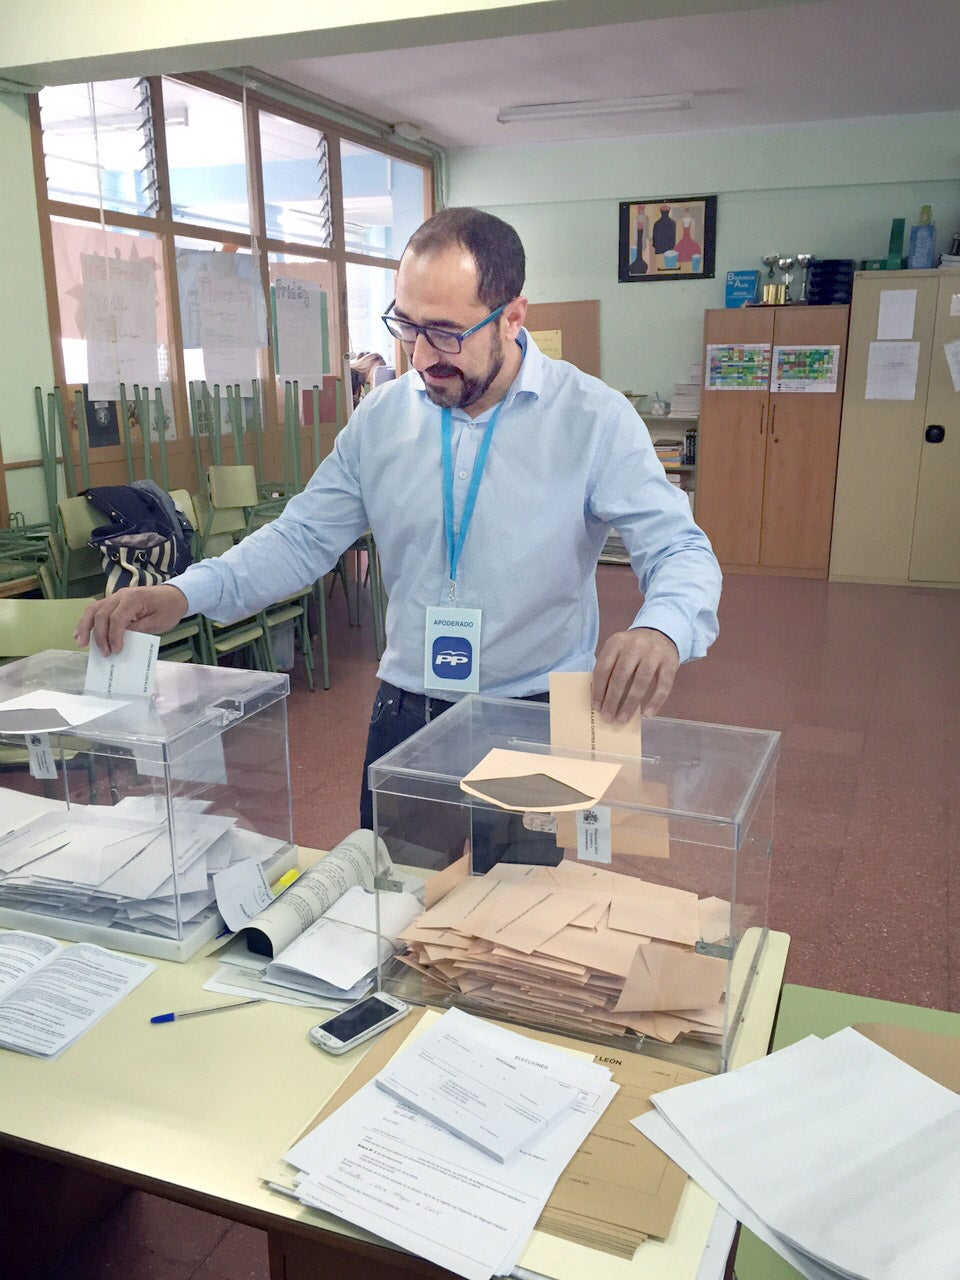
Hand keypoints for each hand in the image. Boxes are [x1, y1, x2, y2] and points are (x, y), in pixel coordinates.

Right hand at [74, 585, 188, 656]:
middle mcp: (120, 595)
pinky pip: (95, 609)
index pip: (117, 618)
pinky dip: (86, 621)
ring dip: (85, 627)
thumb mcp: (158, 623)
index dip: (114, 636)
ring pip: (93, 610)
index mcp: (133, 599)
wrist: (174, 596)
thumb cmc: (168, 609)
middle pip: (101, 614)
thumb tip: (121, 640)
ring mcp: (115, 597)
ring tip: (80, 642)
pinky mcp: (113, 601)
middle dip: (100, 635)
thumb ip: (139, 630)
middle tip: (104, 653)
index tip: (116, 651)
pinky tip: (80, 633)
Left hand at [591, 627, 678, 722]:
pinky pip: (663, 686)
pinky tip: (647, 714)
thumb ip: (609, 669)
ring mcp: (654, 653)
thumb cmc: (633, 649)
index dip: (598, 690)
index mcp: (617, 642)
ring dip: (630, 703)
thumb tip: (602, 700)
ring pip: (641, 682)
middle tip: (608, 717)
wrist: (661, 633)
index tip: (597, 707)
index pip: (603, 668)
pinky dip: (655, 701)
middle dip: (612, 700)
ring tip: (623, 718)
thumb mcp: (618, 650)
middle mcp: (635, 646)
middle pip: (620, 676)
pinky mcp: (670, 663)